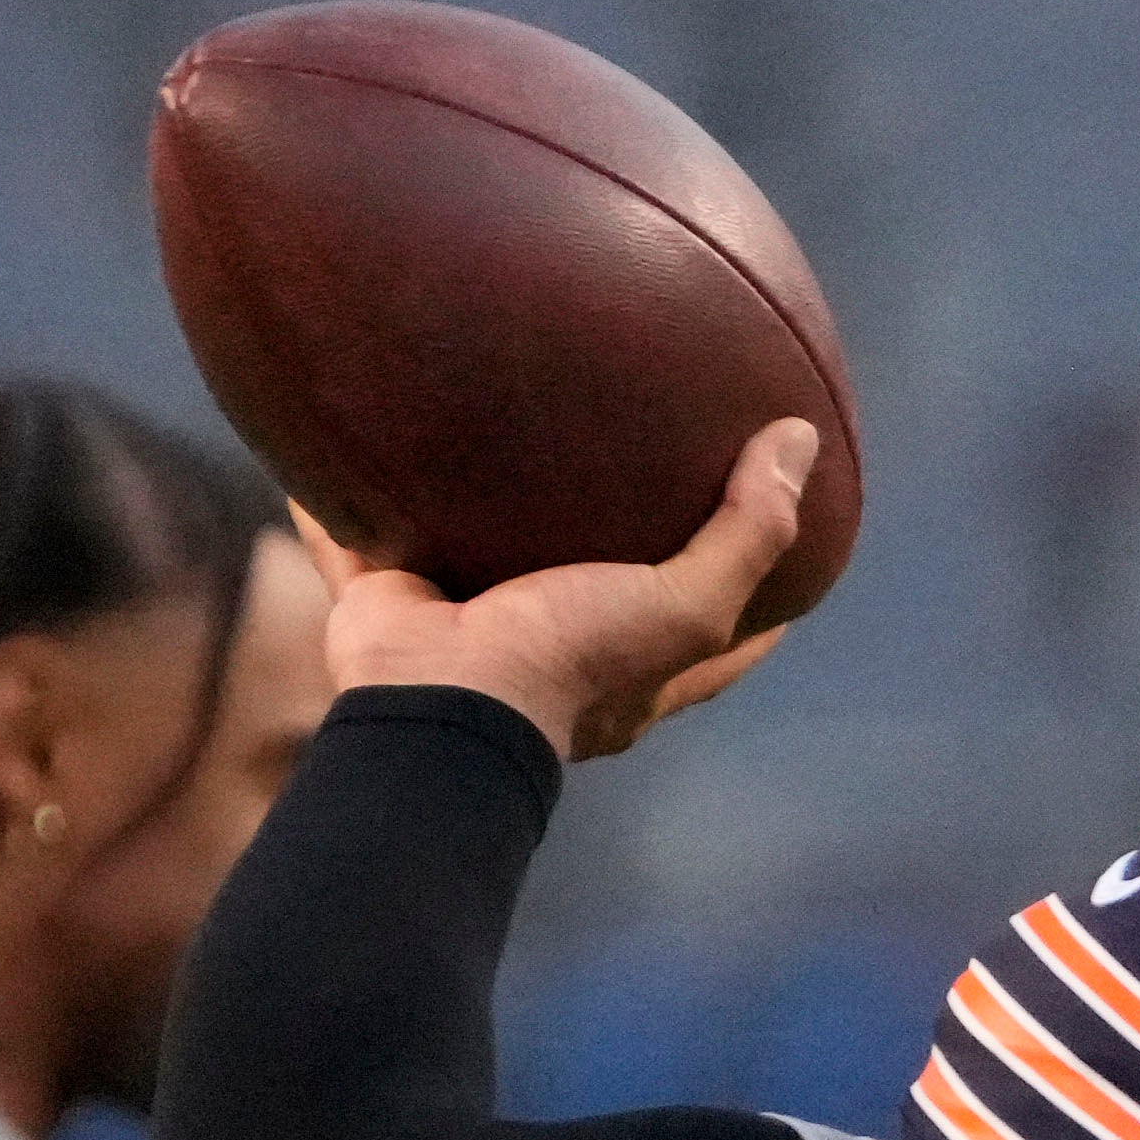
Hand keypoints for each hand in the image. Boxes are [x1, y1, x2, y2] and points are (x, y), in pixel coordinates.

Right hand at [302, 418, 814, 761]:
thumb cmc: (571, 662)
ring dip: (477, 516)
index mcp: (628, 679)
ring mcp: (466, 628)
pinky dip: (344, 501)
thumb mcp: (686, 606)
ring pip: (475, 560)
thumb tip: (800, 441)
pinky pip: (360, 538)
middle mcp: (551, 657)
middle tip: (628, 485)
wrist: (438, 698)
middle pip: (594, 599)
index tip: (782, 566)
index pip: (714, 647)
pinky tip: (339, 443)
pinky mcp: (389, 600)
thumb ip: (750, 532)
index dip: (754, 612)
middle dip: (608, 553)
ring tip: (492, 444)